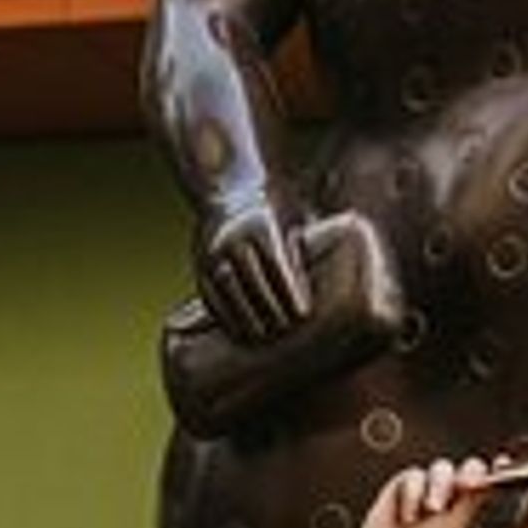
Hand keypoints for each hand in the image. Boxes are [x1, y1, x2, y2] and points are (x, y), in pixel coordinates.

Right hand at [196, 197, 310, 341]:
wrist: (227, 190)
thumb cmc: (272, 212)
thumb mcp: (289, 222)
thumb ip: (302, 253)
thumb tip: (327, 286)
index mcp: (260, 225)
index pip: (277, 267)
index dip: (290, 293)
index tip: (303, 316)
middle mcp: (233, 237)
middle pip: (254, 282)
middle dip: (272, 310)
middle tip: (288, 332)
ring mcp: (213, 251)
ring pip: (230, 292)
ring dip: (248, 318)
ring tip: (265, 337)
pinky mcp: (200, 265)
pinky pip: (212, 296)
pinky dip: (226, 317)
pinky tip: (241, 333)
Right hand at [325, 453, 511, 527]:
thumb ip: (473, 500)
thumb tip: (493, 477)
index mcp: (470, 508)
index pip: (488, 482)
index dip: (498, 470)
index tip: (503, 464)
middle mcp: (452, 495)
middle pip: (468, 468)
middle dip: (469, 473)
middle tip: (466, 485)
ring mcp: (429, 488)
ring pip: (442, 468)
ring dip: (439, 485)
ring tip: (432, 509)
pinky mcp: (405, 485)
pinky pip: (414, 476)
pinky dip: (412, 494)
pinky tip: (408, 517)